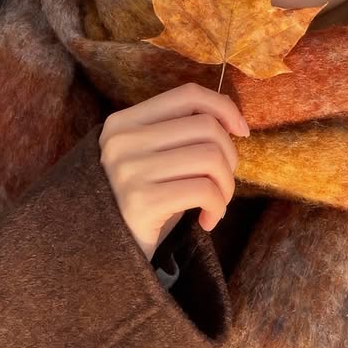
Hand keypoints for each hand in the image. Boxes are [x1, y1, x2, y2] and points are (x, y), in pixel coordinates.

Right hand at [98, 82, 249, 263]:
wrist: (105, 253)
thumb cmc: (142, 202)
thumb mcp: (152, 159)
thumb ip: (180, 134)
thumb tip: (233, 122)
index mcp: (122, 122)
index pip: (187, 95)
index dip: (224, 108)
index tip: (241, 131)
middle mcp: (122, 141)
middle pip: (206, 127)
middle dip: (229, 157)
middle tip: (221, 183)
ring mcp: (128, 170)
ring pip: (211, 157)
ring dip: (226, 186)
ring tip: (215, 204)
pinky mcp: (141, 201)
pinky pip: (205, 190)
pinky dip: (218, 207)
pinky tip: (207, 220)